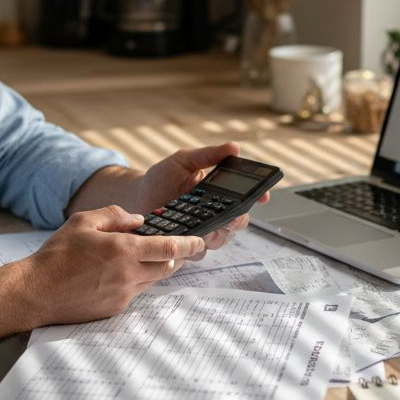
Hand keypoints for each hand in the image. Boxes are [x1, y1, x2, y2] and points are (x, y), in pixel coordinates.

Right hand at [19, 205, 205, 325]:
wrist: (35, 291)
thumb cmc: (56, 255)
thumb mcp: (83, 221)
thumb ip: (115, 215)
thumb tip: (139, 220)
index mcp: (123, 250)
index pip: (170, 248)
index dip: (190, 244)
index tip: (201, 241)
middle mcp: (128, 275)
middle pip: (168, 267)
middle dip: (174, 257)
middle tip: (171, 248)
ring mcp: (123, 295)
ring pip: (153, 281)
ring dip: (154, 269)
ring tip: (136, 259)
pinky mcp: (115, 309)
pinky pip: (136, 293)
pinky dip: (135, 282)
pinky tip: (116, 275)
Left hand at [133, 142, 269, 253]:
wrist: (137, 196)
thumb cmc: (162, 177)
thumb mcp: (185, 160)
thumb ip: (209, 155)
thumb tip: (234, 147)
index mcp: (219, 194)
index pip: (244, 197)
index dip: (258, 197)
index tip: (263, 196)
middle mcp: (214, 215)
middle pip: (237, 223)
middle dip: (237, 220)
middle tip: (231, 216)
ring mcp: (201, 231)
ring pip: (219, 240)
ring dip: (215, 234)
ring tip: (205, 228)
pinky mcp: (185, 246)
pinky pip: (196, 252)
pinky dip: (193, 247)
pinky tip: (186, 238)